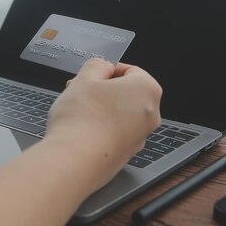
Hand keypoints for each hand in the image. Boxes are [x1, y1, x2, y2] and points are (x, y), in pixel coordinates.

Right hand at [46, 58, 162, 189]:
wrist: (74, 160)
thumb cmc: (82, 119)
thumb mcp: (84, 78)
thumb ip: (96, 65)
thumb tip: (101, 67)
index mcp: (147, 90)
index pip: (130, 70)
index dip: (106, 70)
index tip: (91, 74)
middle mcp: (150, 115)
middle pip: (126, 93)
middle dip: (101, 90)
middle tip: (79, 90)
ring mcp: (139, 137)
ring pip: (120, 114)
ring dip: (100, 108)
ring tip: (76, 109)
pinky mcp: (125, 154)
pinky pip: (115, 133)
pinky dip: (100, 128)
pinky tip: (80, 128)